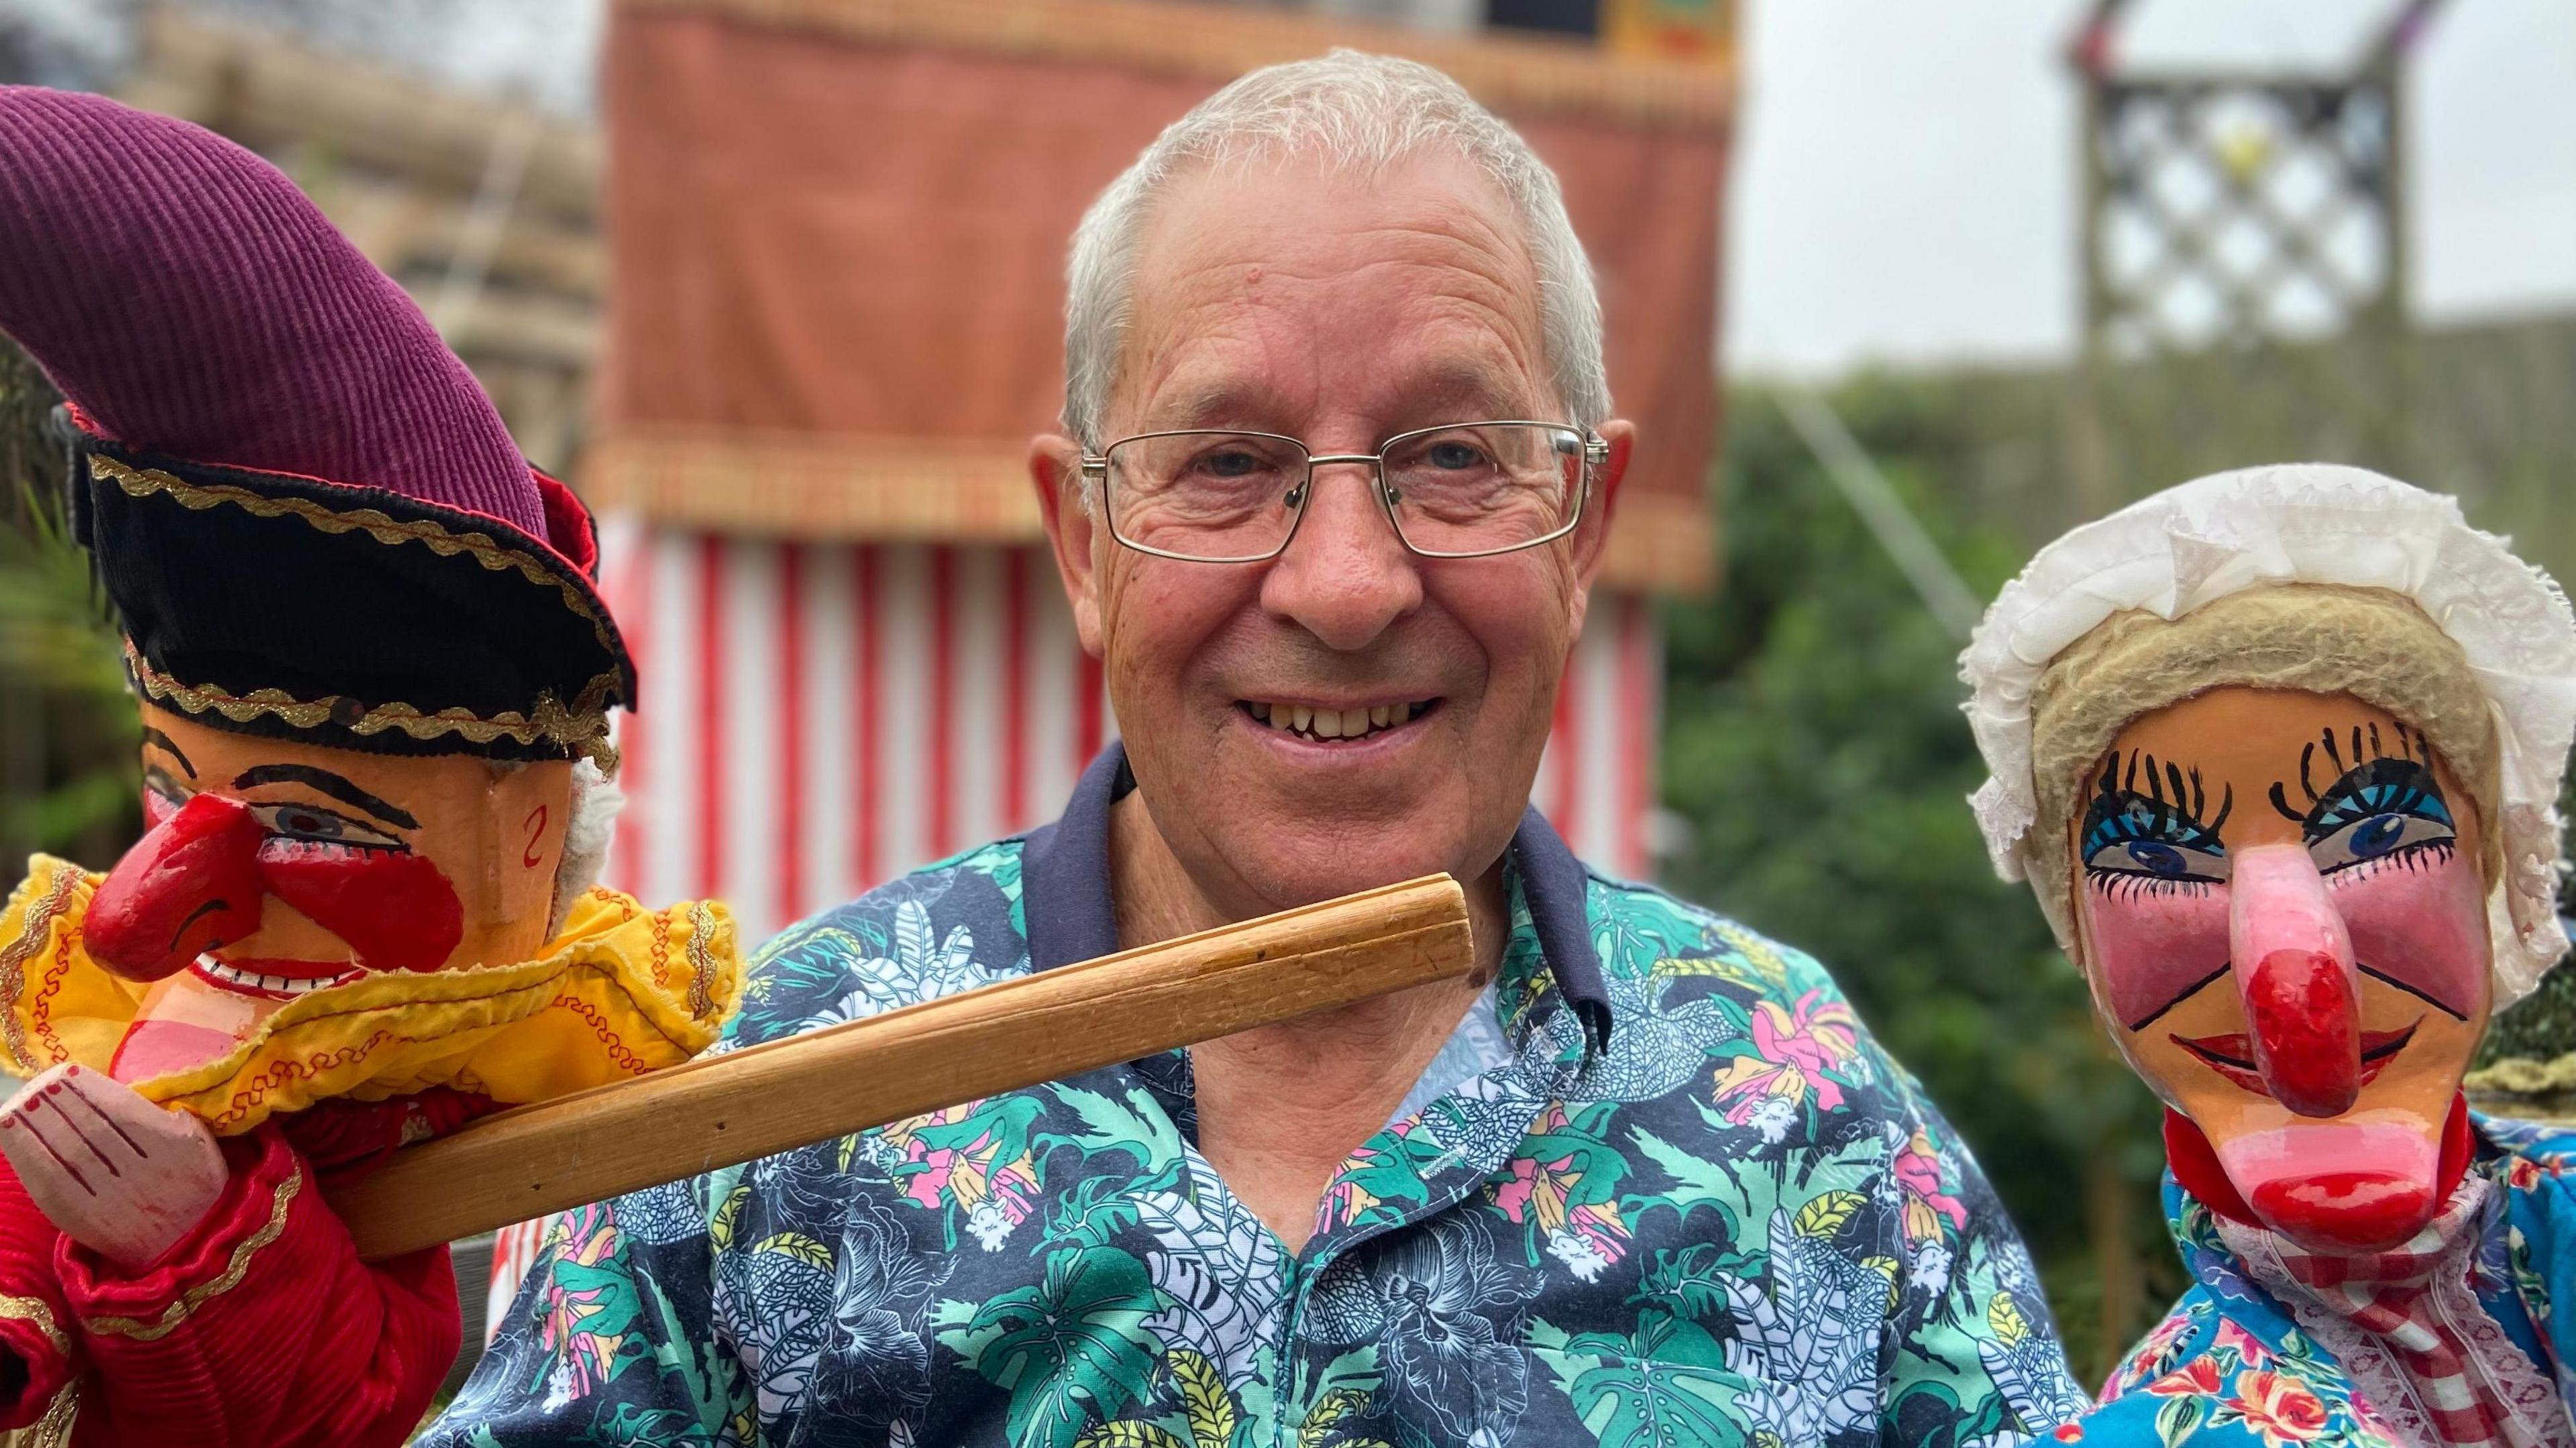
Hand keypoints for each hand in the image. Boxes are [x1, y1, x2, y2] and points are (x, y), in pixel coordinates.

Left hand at [0, 1064, 225, 1271]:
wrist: (186, 1243)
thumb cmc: (196, 1188)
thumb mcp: (202, 1146)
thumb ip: (179, 1119)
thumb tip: (144, 1095)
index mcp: (170, 1147)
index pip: (120, 1110)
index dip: (90, 1090)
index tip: (69, 1073)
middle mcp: (136, 1170)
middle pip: (90, 1128)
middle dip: (62, 1103)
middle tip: (40, 1084)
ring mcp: (106, 1195)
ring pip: (68, 1152)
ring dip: (41, 1125)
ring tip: (23, 1103)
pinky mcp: (82, 1217)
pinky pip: (51, 1182)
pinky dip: (30, 1156)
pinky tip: (16, 1137)